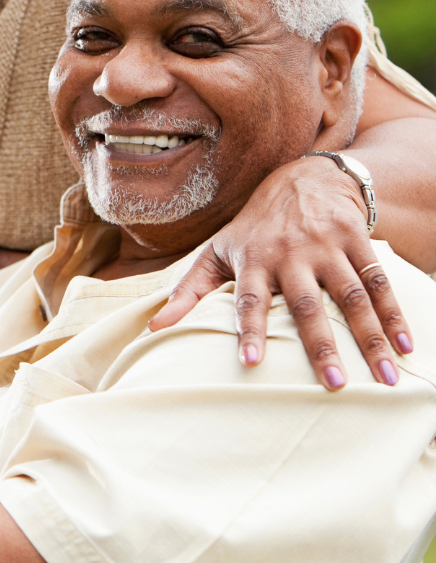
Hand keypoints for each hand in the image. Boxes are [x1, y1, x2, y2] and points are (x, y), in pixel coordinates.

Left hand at [148, 154, 412, 390]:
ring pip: (350, 296)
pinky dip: (395, 313)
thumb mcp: (218, 250)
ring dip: (370, 337)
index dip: (248, 329)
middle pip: (306, 304)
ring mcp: (325, 246)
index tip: (250, 363)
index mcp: (253, 260)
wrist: (302, 176)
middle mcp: (289, 253)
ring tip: (384, 377)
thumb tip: (154, 326)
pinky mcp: (355, 239)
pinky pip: (378, 280)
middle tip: (335, 386)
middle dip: (320, 345)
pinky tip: (407, 346)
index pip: (248, 299)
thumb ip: (189, 289)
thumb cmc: (254, 226)